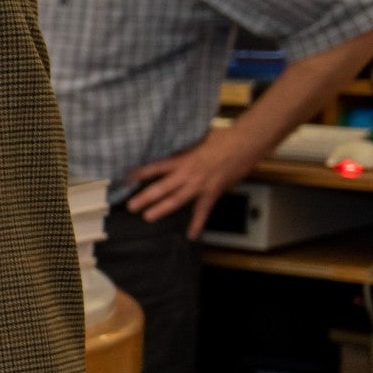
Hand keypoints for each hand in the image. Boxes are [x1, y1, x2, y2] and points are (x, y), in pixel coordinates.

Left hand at [124, 125, 257, 236]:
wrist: (245, 142)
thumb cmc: (223, 137)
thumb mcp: (198, 139)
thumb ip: (184, 147)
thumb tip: (173, 147)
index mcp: (182, 159)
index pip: (156, 167)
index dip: (140, 173)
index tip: (126, 179)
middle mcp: (187, 173)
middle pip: (161, 187)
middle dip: (145, 197)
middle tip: (130, 206)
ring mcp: (200, 184)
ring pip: (177, 200)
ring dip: (161, 209)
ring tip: (148, 218)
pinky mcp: (213, 192)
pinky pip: (203, 211)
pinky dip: (197, 224)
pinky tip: (191, 235)